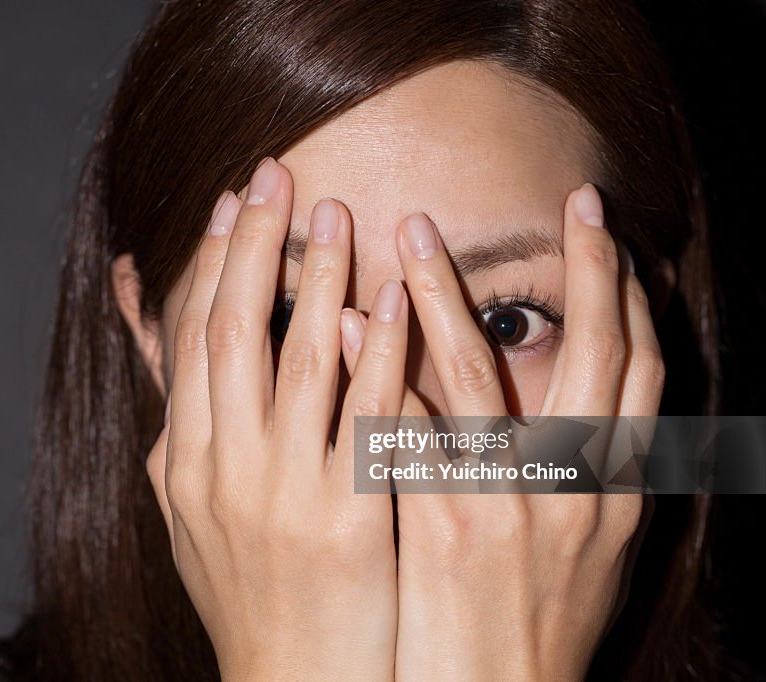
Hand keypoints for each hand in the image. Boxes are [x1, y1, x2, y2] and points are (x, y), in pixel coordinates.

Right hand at [146, 158, 401, 680]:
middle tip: (274, 175)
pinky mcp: (346, 518)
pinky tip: (393, 303)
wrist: (290, 679)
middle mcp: (223, 468)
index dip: (211, 265)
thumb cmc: (247, 591)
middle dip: (253, 247)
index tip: (232, 202)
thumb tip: (162, 360)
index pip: (194, 341)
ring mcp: (282, 493)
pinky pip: (364, 420)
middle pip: (234, 333)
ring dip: (317, 282)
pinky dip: (375, 356)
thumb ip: (182, 428)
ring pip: (298, 363)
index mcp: (187, 461)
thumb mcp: (191, 507)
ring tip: (337, 215)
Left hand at [339, 184, 658, 679]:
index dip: (632, 297)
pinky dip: (378, 368)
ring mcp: (512, 501)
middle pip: (597, 354)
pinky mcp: (447, 522)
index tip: (612, 235)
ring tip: (415, 232)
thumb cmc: (540, 618)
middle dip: (591, 270)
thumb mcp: (586, 544)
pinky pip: (406, 427)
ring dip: (448, 295)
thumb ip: (585, 468)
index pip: (642, 370)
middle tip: (575, 200)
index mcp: (616, 484)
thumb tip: (575, 402)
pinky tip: (347, 320)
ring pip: (482, 374)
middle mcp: (577, 483)